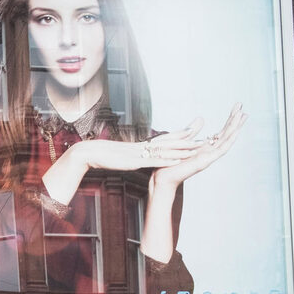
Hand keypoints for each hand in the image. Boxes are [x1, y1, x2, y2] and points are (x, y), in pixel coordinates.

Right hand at [72, 123, 206, 172]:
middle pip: (169, 142)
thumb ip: (130, 155)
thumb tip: (135, 156)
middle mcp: (143, 147)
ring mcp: (140, 153)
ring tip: (197, 148)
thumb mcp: (120, 155)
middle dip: (186, 141)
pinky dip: (168, 160)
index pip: (163, 139)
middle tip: (203, 139)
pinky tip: (177, 161)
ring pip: (165, 151)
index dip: (178, 135)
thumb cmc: (102, 155)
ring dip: (182, 150)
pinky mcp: (136, 161)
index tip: (192, 132)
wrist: (90, 153)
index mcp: (140, 145)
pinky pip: (155, 161)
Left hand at [150, 105, 246, 188]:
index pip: (221, 132)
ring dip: (235, 127)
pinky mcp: (206, 161)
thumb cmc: (169, 163)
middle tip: (242, 106)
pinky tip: (236, 131)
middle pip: (226, 134)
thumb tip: (201, 118)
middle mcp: (208, 152)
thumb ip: (192, 131)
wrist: (162, 178)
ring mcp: (209, 157)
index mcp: (203, 147)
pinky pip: (221, 150)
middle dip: (235, 120)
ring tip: (242, 114)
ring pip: (227, 140)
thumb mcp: (182, 141)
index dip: (229, 121)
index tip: (236, 108)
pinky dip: (229, 140)